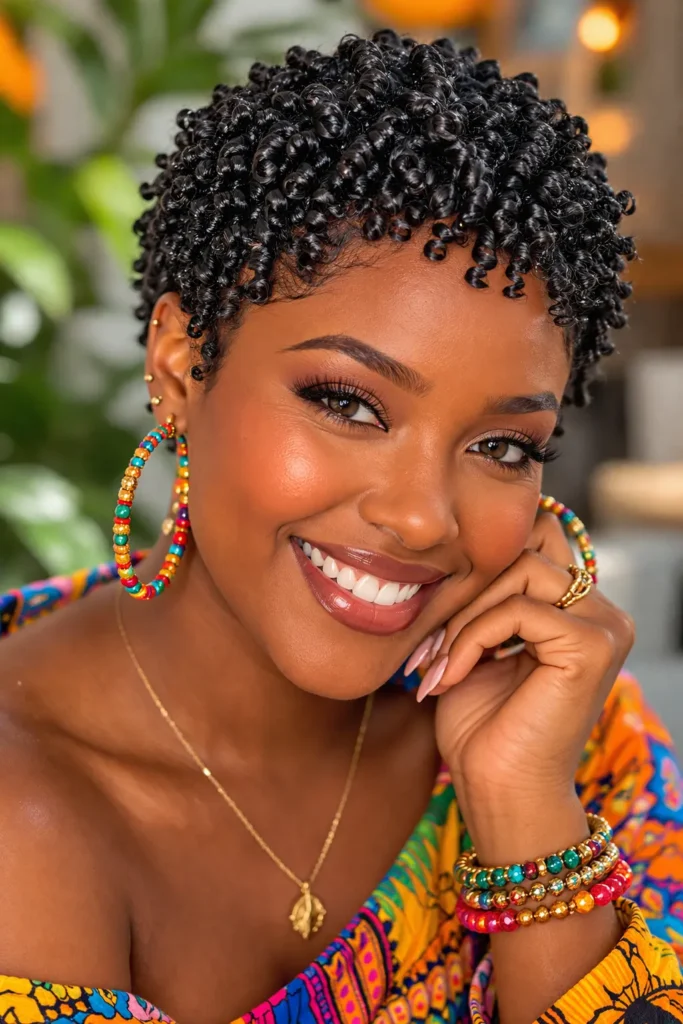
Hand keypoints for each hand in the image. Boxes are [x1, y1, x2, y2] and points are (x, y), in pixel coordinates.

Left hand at [407, 512, 634, 856]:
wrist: (497, 791)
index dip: (475, 569)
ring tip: (438, 663)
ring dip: (464, 617)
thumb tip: (455, 548)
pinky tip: (453, 675)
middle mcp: (601, 612)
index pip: (530, 541)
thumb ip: (481, 597)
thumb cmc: (482, 726)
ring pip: (519, 572)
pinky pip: (519, 609)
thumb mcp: (474, 644)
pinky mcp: (593, 647)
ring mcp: (604, 627)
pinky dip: (473, 638)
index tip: (435, 623)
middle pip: (522, 551)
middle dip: (464, 594)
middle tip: (428, 647)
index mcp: (577, 608)